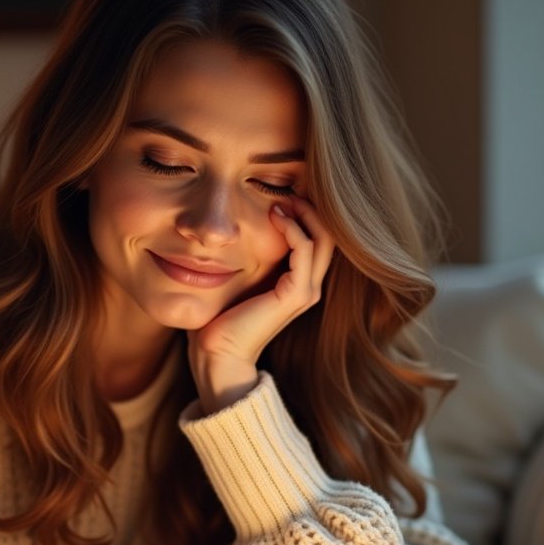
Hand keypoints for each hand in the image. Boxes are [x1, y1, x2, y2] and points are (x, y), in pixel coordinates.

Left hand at [188, 197, 334, 413]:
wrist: (217, 354)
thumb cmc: (219, 319)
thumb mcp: (236, 278)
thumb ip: (244, 256)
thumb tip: (231, 229)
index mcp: (297, 284)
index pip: (315, 239)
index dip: (305, 213)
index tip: (281, 193)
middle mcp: (308, 287)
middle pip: (327, 236)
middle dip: (311, 208)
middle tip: (288, 189)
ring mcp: (305, 291)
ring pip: (322, 239)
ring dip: (304, 213)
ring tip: (282, 198)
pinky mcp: (296, 294)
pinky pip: (305, 250)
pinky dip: (293, 228)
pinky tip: (275, 215)